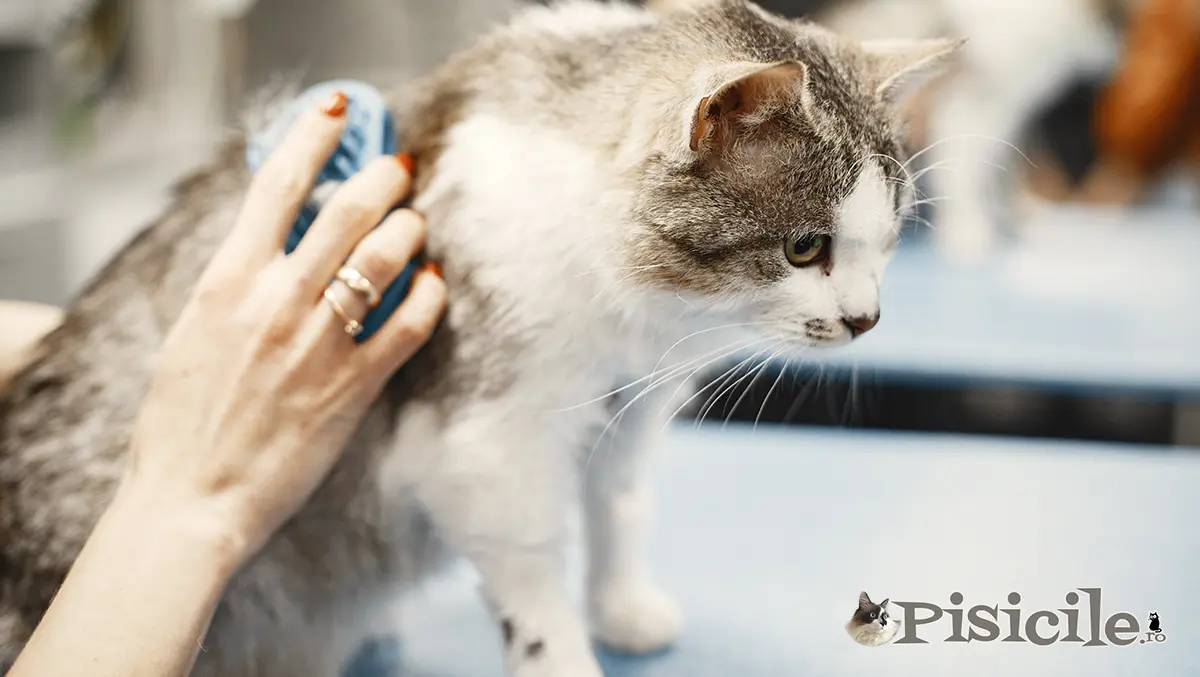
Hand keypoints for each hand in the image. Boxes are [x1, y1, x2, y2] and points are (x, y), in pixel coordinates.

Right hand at [121, 94, 445, 565]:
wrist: (192, 499)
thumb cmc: (183, 420)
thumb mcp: (193, 330)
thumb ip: (235, 282)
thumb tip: (275, 241)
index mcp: (227, 280)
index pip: (277, 183)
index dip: (313, 135)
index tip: (337, 109)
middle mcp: (277, 301)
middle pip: (346, 210)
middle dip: (382, 176)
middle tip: (399, 166)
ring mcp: (319, 342)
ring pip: (384, 257)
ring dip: (410, 228)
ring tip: (417, 222)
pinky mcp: (354, 386)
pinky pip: (409, 324)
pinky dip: (430, 295)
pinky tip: (435, 283)